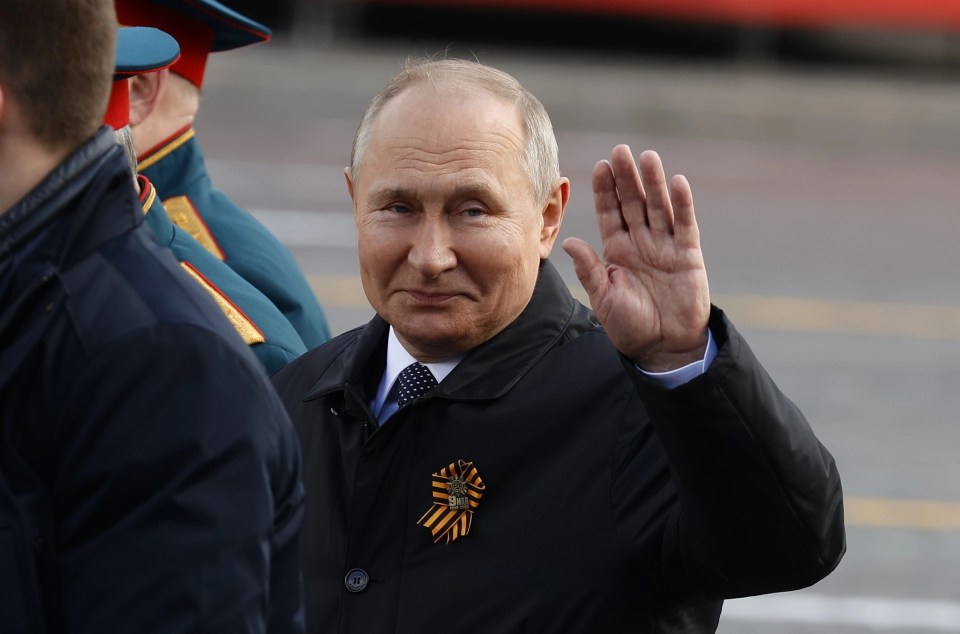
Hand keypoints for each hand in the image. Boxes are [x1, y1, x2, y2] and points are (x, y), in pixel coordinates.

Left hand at [562, 145, 709, 370]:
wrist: (662, 348)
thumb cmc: (629, 325)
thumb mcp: (603, 297)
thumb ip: (589, 269)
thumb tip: (568, 241)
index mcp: (616, 250)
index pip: (609, 213)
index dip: (606, 190)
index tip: (600, 166)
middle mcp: (640, 242)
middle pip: (633, 203)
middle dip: (627, 178)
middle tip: (621, 151)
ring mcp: (665, 246)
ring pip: (658, 207)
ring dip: (653, 183)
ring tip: (648, 158)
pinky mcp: (688, 255)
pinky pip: (685, 225)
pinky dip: (682, 204)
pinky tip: (678, 183)